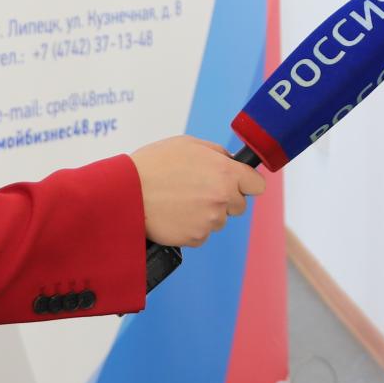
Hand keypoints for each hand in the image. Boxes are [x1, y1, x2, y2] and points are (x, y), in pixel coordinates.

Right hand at [129, 136, 265, 247]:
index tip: (239, 184)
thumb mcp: (188, 144)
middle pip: (239, 205)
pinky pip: (202, 233)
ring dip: (207, 213)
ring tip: (181, 201)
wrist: (126, 193)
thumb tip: (231, 162)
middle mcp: (222, 198)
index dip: (247, 184)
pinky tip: (174, 214)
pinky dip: (191, 227)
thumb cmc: (154, 165)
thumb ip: (217, 153)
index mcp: (225, 172)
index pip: (258, 185)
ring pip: (219, 220)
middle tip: (199, 191)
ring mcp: (210, 221)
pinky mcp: (196, 238)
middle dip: (225, 199)